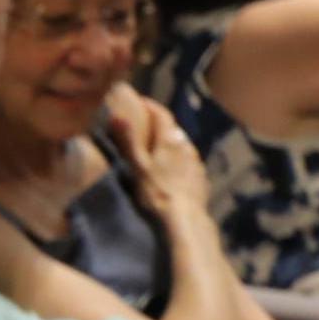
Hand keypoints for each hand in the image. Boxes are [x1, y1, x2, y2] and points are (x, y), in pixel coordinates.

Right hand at [108, 91, 208, 220]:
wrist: (185, 217)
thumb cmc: (157, 191)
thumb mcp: (138, 166)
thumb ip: (129, 141)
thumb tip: (117, 116)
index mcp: (170, 140)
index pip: (162, 114)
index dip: (151, 106)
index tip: (140, 101)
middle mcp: (186, 146)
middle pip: (173, 129)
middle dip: (160, 125)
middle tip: (147, 128)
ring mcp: (196, 162)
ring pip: (182, 146)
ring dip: (171, 143)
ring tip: (159, 151)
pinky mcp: (201, 177)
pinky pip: (189, 162)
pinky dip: (179, 160)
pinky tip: (173, 171)